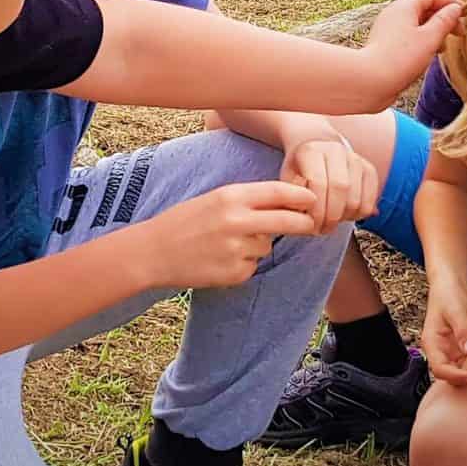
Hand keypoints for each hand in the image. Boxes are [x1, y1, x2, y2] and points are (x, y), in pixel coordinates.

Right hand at [140, 181, 318, 289]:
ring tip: (225, 245)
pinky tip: (219, 260)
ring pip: (266, 246)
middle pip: (288, 221)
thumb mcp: (213, 200)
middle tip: (311, 225)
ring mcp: (236, 249)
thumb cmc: (183, 222)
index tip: (313, 200)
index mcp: (231, 196)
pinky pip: (253, 266)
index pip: (279, 193)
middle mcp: (237, 221)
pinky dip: (243, 265)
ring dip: (257, 246)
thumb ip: (247, 200)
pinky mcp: (234, 272)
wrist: (153, 252)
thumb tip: (286, 204)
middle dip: (304, 224)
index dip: (302, 196)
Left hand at [280, 134, 379, 234]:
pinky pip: (370, 199)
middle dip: (332, 216)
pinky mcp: (369, 169)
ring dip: (345, 217)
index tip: (311, 225)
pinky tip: (346, 216)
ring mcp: (355, 159)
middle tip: (323, 229)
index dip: (316, 209)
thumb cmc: (299, 169)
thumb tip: (304, 219)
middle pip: (341, 189)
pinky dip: (360, 214)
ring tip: (332, 223)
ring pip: (356, 197)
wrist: (316, 148)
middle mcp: (336, 150)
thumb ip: (291, 198)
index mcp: (312, 151)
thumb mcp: (286, 180)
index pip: (318, 183)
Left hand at [360, 0, 465, 108]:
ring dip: (433, 33)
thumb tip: (455, 9)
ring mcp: (387, 31)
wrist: (370, 82)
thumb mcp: (430, 38)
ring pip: (415, 25)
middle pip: (422, 8)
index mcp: (403, 7)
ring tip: (444, 47)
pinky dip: (421, 43)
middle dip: (443, 19)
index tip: (463, 13)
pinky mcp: (384, 47)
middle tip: (459, 33)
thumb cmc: (400, 59)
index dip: (448, 1)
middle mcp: (393, 15)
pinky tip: (428, 57)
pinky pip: (407, 38)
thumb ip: (445, 21)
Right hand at [420, 280, 466, 385]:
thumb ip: (463, 333)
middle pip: (451, 373)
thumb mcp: (456, 312)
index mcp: (432, 342)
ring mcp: (449, 348)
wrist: (450, 284)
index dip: (456, 375)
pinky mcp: (460, 345)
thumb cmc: (448, 295)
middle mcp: (439, 349)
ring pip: (463, 367)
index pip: (439, 369)